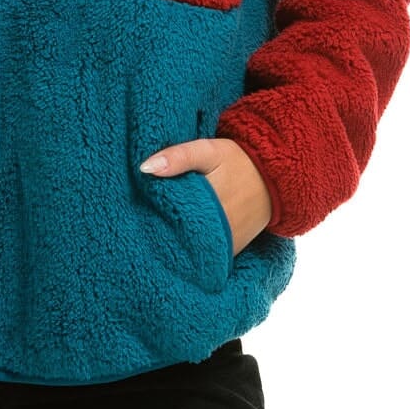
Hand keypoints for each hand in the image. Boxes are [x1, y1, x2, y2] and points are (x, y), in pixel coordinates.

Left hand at [139, 137, 272, 255]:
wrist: (273, 177)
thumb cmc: (237, 161)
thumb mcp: (208, 150)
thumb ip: (178, 157)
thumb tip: (144, 168)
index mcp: (207, 201)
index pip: (168, 216)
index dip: (149, 217)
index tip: (136, 214)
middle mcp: (218, 228)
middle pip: (178, 237)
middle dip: (159, 233)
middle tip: (143, 227)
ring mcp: (227, 243)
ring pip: (192, 252)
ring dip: (176, 245)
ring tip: (158, 238)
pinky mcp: (233, 250)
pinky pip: (208, 257)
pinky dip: (195, 253)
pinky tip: (182, 243)